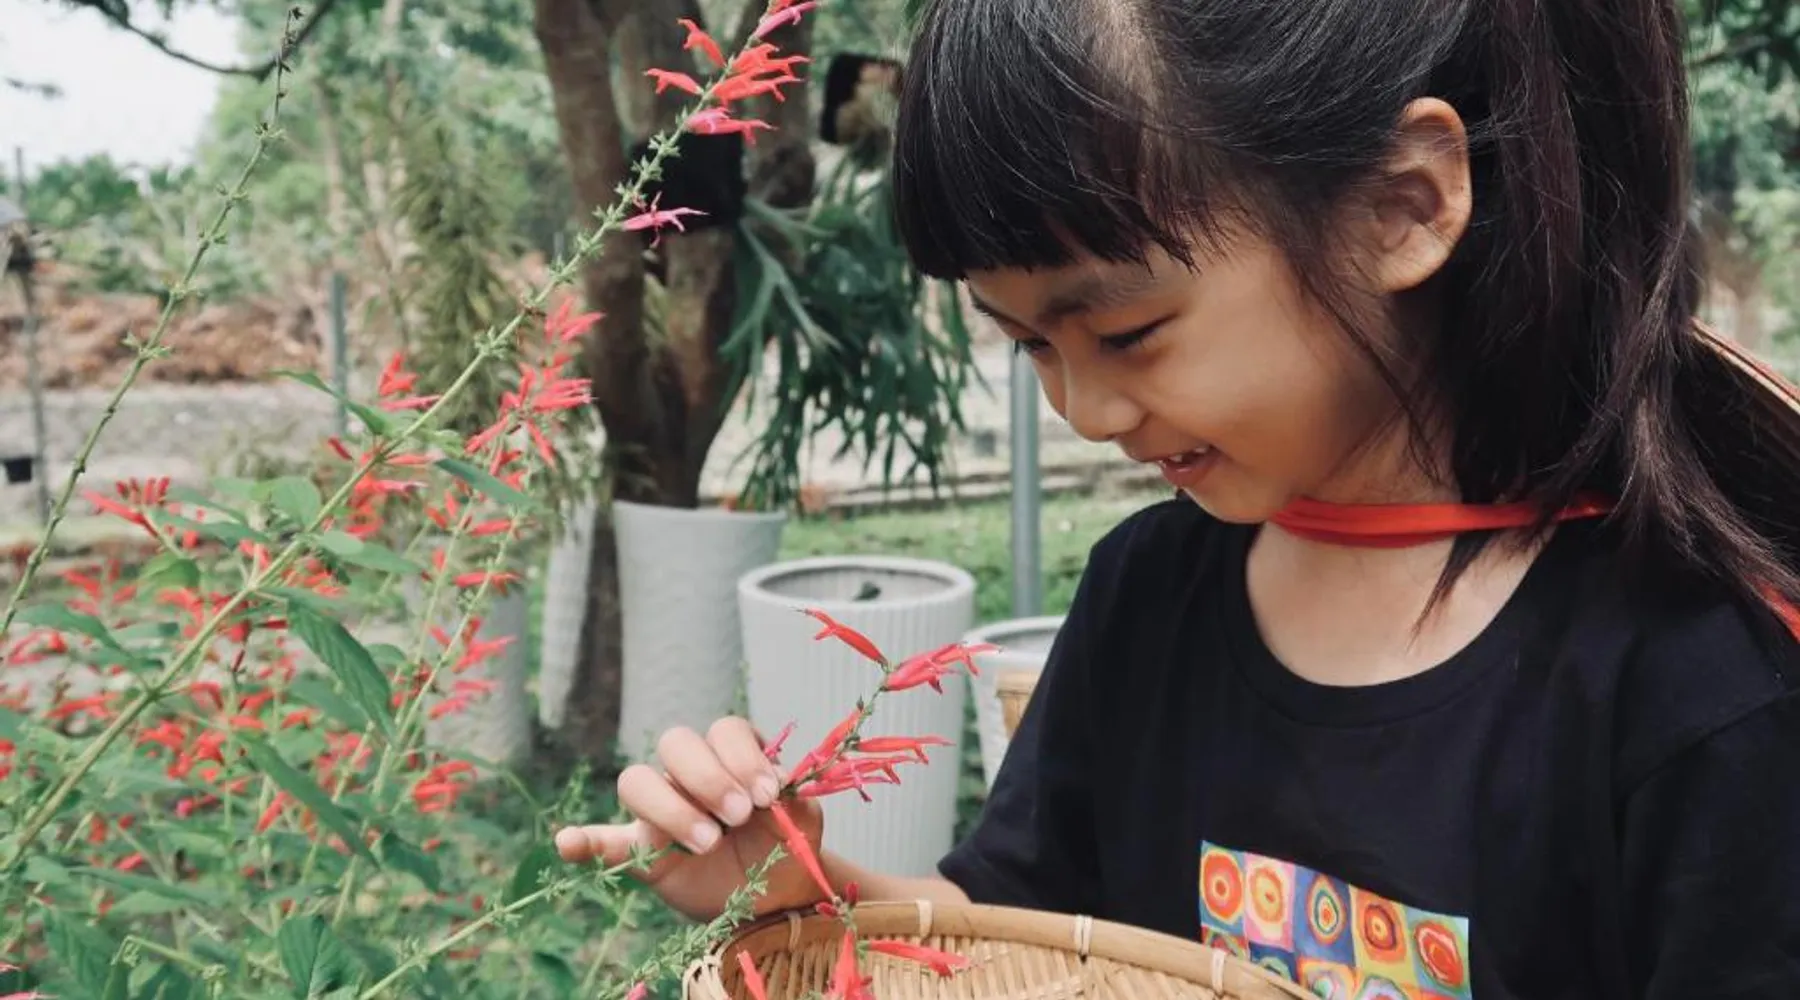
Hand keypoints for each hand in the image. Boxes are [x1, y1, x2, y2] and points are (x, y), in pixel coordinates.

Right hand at [553, 717, 827, 920]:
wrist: (777, 897)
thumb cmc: (788, 846)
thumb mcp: (803, 822)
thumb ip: (795, 799)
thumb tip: (779, 785)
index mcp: (732, 756)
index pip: (724, 730)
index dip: (743, 757)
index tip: (767, 795)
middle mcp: (691, 774)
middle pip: (677, 743)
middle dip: (709, 777)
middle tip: (739, 816)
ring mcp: (661, 810)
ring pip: (638, 781)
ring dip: (671, 808)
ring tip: (708, 842)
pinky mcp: (641, 852)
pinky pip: (602, 840)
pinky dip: (581, 841)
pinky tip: (568, 844)